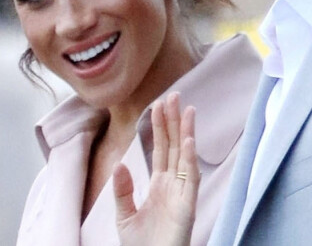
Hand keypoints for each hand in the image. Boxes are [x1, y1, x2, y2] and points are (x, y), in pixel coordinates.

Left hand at [113, 92, 199, 245]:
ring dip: (186, 132)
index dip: (160, 127)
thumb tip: (120, 163)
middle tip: (173, 95)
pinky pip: (190, 177)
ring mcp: (182, 192)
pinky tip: (189, 140)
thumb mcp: (125, 217)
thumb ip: (123, 190)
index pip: (161, 148)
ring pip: (185, 155)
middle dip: (173, 120)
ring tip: (186, 108)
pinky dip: (191, 158)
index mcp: (159, 184)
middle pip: (174, 145)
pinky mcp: (188, 205)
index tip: (158, 104)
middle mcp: (173, 183)